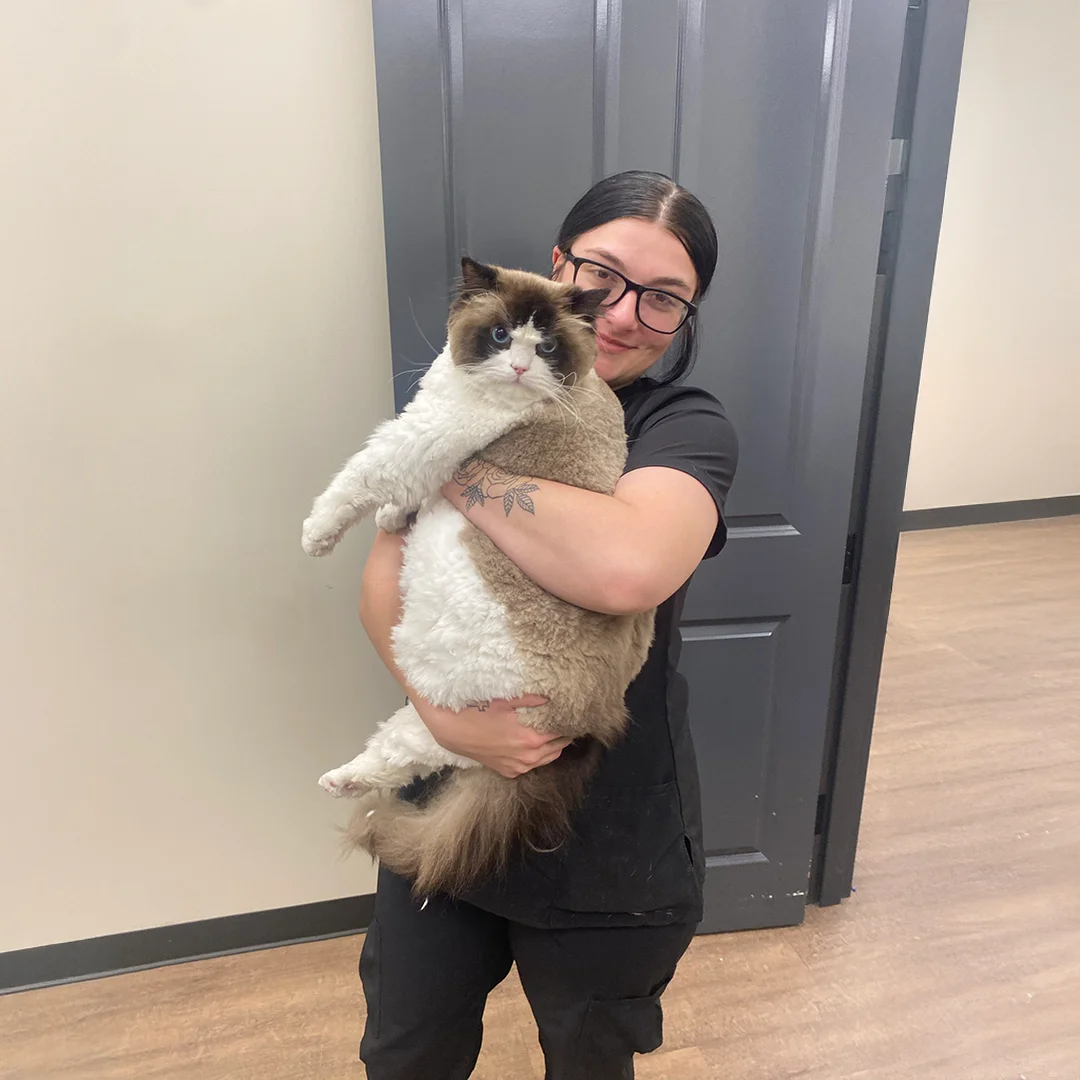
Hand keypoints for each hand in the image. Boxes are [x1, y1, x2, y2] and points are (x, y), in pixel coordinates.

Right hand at [413, 695, 569, 778]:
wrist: (450, 729)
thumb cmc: (478, 710)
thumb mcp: (507, 699)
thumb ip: (533, 698)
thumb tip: (555, 695)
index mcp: (532, 738)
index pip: (564, 731)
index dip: (569, 720)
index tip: (573, 711)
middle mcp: (529, 757)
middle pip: (559, 745)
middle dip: (564, 732)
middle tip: (565, 718)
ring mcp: (518, 766)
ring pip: (548, 758)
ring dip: (553, 744)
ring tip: (553, 729)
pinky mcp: (508, 771)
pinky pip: (532, 765)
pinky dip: (538, 755)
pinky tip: (534, 742)